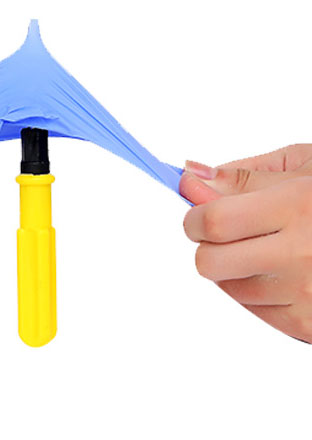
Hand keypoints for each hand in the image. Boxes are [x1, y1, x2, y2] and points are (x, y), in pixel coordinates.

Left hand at [180, 144, 311, 342]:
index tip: (197, 213)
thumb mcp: (303, 167)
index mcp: (298, 206)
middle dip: (208, 245)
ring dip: (236, 268)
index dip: (195, 217)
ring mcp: (307, 294)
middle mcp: (302, 254)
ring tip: (272, 248)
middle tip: (229, 233)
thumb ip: (242, 177)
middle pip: (210, 262)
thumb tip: (191, 180)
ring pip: (229, 287)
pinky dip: (259, 291)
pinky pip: (256, 310)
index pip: (214, 221)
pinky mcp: (310, 324)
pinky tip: (285, 270)